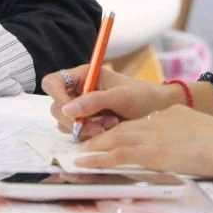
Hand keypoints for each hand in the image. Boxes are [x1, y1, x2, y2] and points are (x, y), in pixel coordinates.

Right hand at [41, 64, 182, 140]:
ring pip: (66, 124)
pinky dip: (92, 135)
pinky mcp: (87, 125)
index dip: (56, 96)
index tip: (69, 111)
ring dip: (86, 129)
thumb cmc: (142, 96)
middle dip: (76, 120)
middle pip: (57, 108)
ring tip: (112, 124)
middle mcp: (78, 92)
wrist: (159, 112)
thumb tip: (65, 109)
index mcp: (83, 76)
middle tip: (100, 125)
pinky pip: (77, 134)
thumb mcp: (120, 96)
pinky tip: (110, 130)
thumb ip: (93, 101)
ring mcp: (81, 110)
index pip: (53, 82)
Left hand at [78, 105, 212, 179]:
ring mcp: (152, 136)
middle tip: (86, 144)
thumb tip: (180, 145)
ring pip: (115, 139)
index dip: (122, 130)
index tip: (111, 137)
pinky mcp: (151, 153)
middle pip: (123, 127)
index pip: (139, 122)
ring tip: (80, 154)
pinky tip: (86, 162)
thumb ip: (186, 133)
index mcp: (169, 115)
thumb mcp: (201, 130)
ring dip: (95, 147)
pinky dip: (99, 158)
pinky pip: (118, 154)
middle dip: (103, 136)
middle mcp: (156, 121)